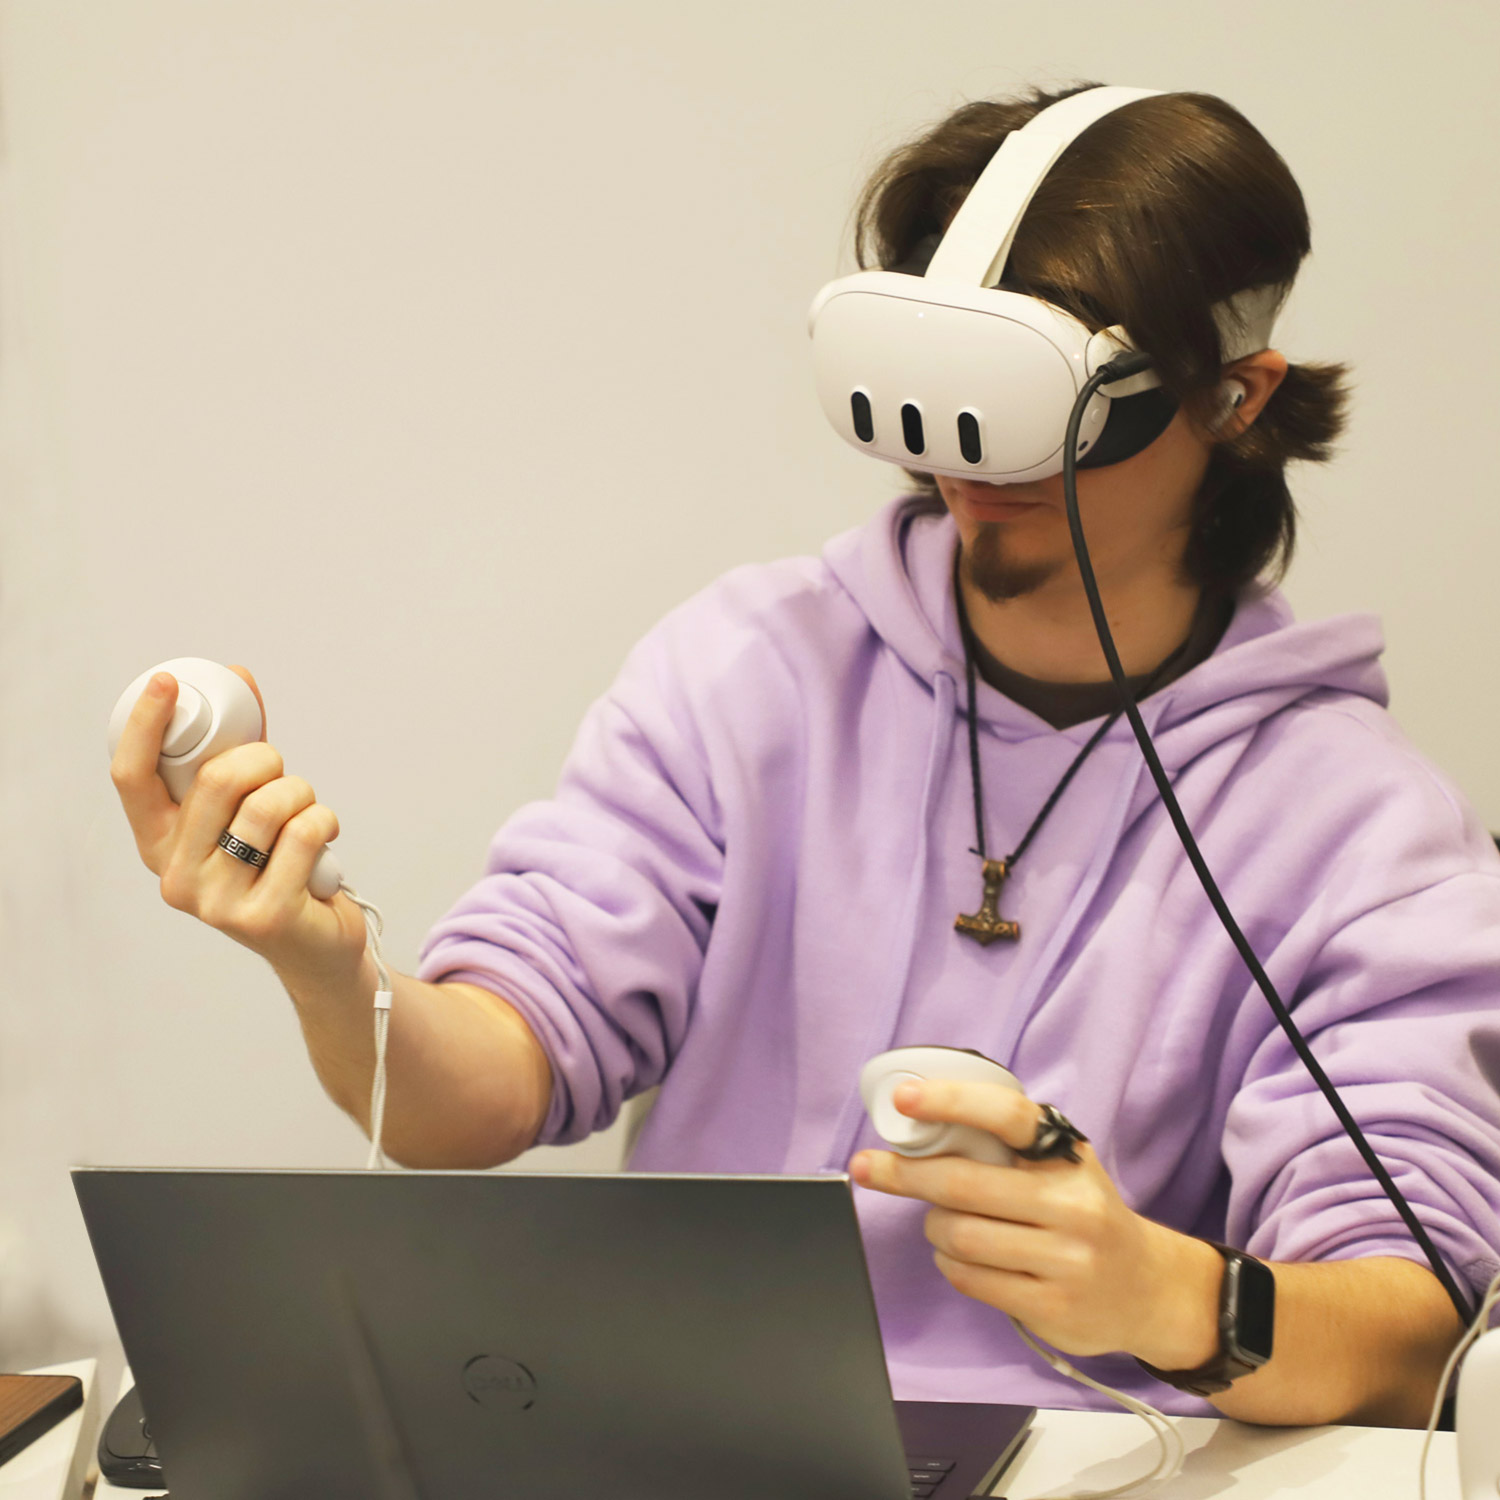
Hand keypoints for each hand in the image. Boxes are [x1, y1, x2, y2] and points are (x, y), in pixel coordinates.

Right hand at [110, 666, 368, 985]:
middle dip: (263, 758)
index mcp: (158, 845)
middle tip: (280, 769)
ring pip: (267, 805)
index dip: (143, 725)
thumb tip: (238, 678)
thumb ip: (238, 753)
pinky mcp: (264, 917)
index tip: (168, 683)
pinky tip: (324, 840)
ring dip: (300, 791)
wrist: (316, 948)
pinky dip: (324, 821)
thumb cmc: (280, 866)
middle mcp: (175, 877)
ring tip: (305, 811)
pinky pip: (303, 834)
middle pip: (215, 781)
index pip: (131, 778)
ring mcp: (216, 903)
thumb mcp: (247, 811)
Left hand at [850, 1078, 1222, 1366]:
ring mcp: (1066, 1260)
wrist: (1145, 1288)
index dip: (952, 1101)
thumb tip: (921, 1124)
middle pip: (963, 1184)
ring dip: (934, 1227)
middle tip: (871, 1168)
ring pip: (960, 1236)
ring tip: (941, 1223)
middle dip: (906, 1174)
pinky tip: (962, 1257)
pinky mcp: (1053, 1307)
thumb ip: (1006, 1146)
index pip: (1007, 1116)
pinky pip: (970, 1279)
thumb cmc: (1082, 1212)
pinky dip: (950, 1264)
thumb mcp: (1061, 1166)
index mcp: (1067, 1156)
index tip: (906, 1099)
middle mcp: (1072, 1204)